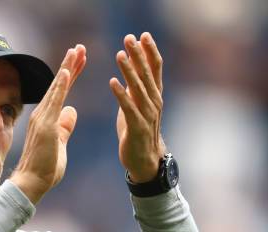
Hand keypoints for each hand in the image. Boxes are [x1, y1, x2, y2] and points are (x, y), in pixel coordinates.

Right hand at [10, 45, 86, 203]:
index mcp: (48, 118)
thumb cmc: (44, 168)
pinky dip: (60, 86)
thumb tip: (72, 111)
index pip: (61, 92)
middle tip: (80, 47)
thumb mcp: (60, 143)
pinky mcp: (46, 126)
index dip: (71, 75)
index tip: (80, 60)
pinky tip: (67, 71)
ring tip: (76, 51)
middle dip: (70, 65)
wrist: (32, 183)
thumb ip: (65, 127)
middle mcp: (42, 114)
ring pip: (57, 88)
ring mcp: (43, 119)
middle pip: (59, 84)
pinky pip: (54, 101)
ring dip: (67, 68)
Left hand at [110, 32, 165, 182]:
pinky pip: (128, 108)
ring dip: (128, 70)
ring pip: (138, 88)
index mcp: (154, 96)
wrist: (144, 161)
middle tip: (129, 37)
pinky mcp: (137, 127)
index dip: (149, 51)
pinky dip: (121, 94)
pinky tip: (112, 82)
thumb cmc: (138, 133)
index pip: (154, 69)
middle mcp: (154, 102)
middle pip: (147, 74)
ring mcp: (147, 115)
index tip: (142, 35)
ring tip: (120, 54)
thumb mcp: (136, 107)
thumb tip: (129, 74)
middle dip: (138, 55)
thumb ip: (135, 91)